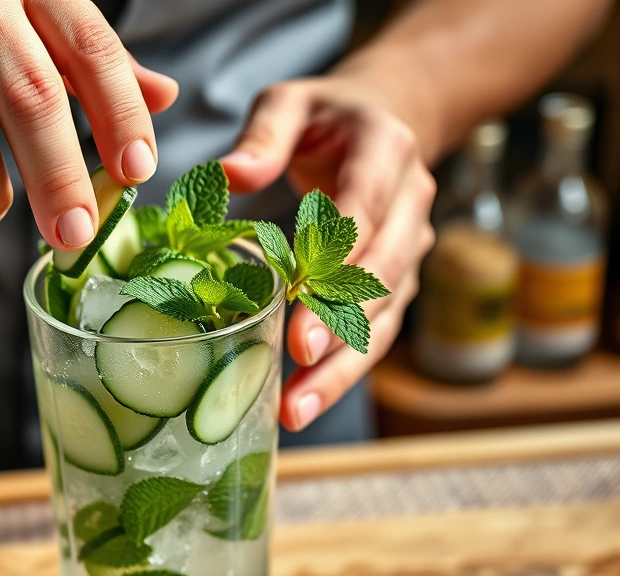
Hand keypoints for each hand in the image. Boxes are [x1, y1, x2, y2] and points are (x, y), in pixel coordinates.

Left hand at [220, 76, 435, 432]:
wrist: (390, 117)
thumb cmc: (328, 114)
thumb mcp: (290, 101)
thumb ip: (264, 133)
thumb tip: (231, 175)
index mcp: (386, 153)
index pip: (364, 214)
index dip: (334, 265)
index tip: (296, 308)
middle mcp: (411, 204)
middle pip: (381, 277)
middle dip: (340, 328)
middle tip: (296, 370)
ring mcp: (410, 245)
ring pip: (384, 316)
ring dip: (343, 367)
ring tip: (295, 411)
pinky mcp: (398, 277)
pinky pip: (376, 328)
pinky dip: (343, 366)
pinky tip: (304, 400)